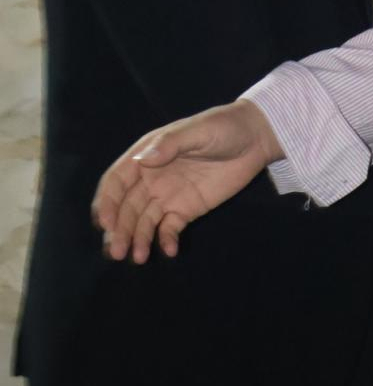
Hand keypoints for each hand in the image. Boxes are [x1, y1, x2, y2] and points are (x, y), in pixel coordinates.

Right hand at [91, 99, 282, 263]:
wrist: (254, 138)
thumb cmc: (223, 127)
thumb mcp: (197, 131)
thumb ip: (170, 144)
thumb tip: (143, 160)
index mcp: (148, 155)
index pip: (118, 180)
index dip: (108, 202)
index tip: (105, 223)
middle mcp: (151, 178)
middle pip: (127, 207)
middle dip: (119, 229)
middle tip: (116, 252)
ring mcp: (168, 195)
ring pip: (144, 221)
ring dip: (138, 239)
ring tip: (139, 258)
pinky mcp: (186, 209)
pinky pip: (170, 228)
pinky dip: (166, 240)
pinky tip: (169, 251)